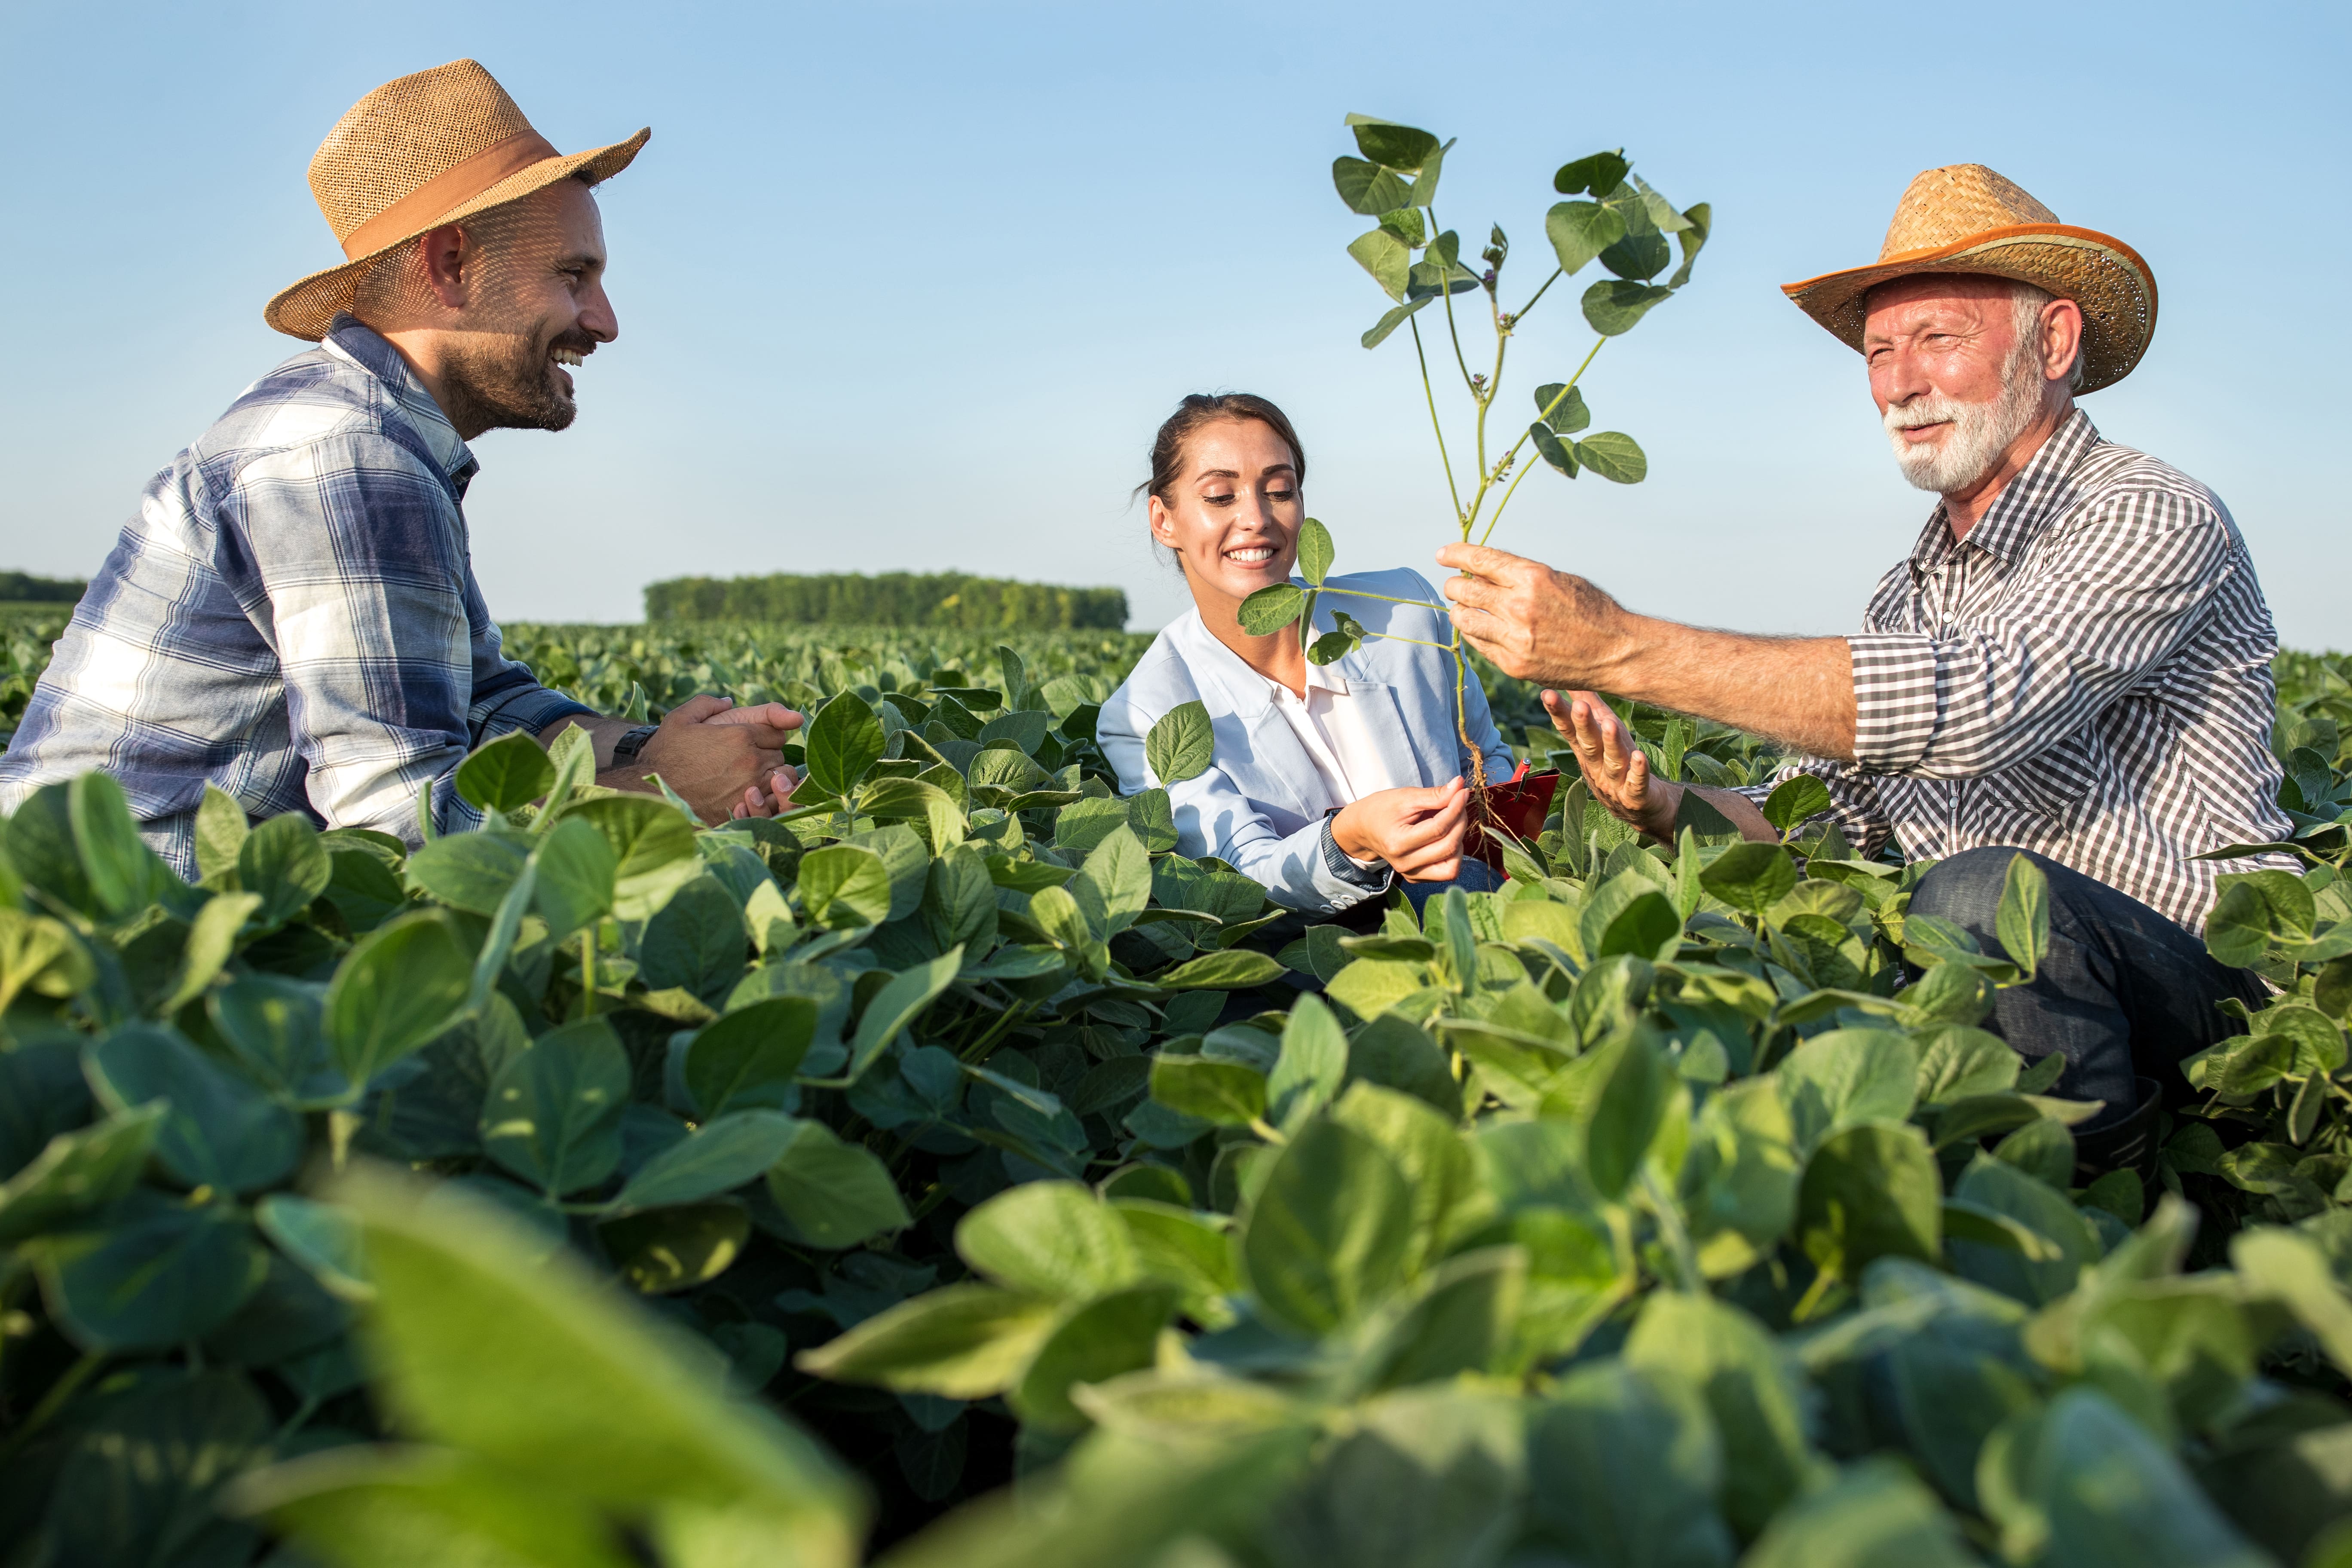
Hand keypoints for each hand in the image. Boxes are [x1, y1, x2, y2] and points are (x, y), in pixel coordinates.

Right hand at [616, 695, 792, 823]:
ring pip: (782, 779)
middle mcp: (751, 761)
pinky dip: (768, 799)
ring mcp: (749, 788)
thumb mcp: (681, 718)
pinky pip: (773, 803)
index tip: (750, 741)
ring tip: (753, 777)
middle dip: (768, 755)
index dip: (765, 736)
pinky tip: (751, 796)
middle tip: (747, 760)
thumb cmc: (665, 752)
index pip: (777, 732)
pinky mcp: (745, 810)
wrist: (650, 790)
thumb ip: (707, 704)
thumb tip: (728, 701)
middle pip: (780, 755)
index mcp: (740, 736)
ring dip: (773, 777)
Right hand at [1332, 779, 1471, 882]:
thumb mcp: (1405, 797)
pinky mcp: (1416, 878)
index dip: (1456, 808)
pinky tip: (1445, 836)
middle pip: (1449, 847)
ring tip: (1452, 821)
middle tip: (1458, 803)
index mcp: (1398, 843)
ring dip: (1459, 841)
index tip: (1462, 792)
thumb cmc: (1382, 809)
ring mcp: (1410, 874)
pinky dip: (1452, 854)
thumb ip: (1434, 795)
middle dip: (1460, 822)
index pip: (1439, 829)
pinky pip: (1445, 872)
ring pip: (1452, 866)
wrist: (1363, 828)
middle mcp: (1404, 864)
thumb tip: (1460, 786)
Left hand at [1435, 543, 1625, 684]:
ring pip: (1464, 620)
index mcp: (1533, 577)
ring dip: (1459, 610)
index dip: (1457, 555)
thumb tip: (1482, 572)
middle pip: (1465, 590)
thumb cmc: (1591, 610)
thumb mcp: (1559, 580)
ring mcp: (1515, 639)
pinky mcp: (1514, 665)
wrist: (1615, 652)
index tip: (1443, 555)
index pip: (1481, 560)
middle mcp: (1519, 607)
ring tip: (1464, 608)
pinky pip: (1479, 645)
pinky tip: (1480, 628)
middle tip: (1455, 585)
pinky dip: (1475, 633)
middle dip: (1454, 585)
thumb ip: (1520, 576)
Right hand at [1545, 689, 1680, 839]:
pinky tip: (1639, 757)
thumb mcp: (1603, 733)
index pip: (1570, 730)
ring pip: (1612, 762)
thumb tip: (1573, 679)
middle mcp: (1597, 766)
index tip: (1547, 693)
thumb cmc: (1620, 761)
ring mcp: (1615, 782)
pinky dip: (1638, 770)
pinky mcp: (1636, 795)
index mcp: (1587, 750)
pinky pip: (1637, 782)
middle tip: (1578, 707)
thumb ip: (1589, 706)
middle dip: (1583, 726)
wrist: (1641, 806)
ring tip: (1611, 725)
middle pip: (1588, 744)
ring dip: (1610, 744)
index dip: (1558, 712)